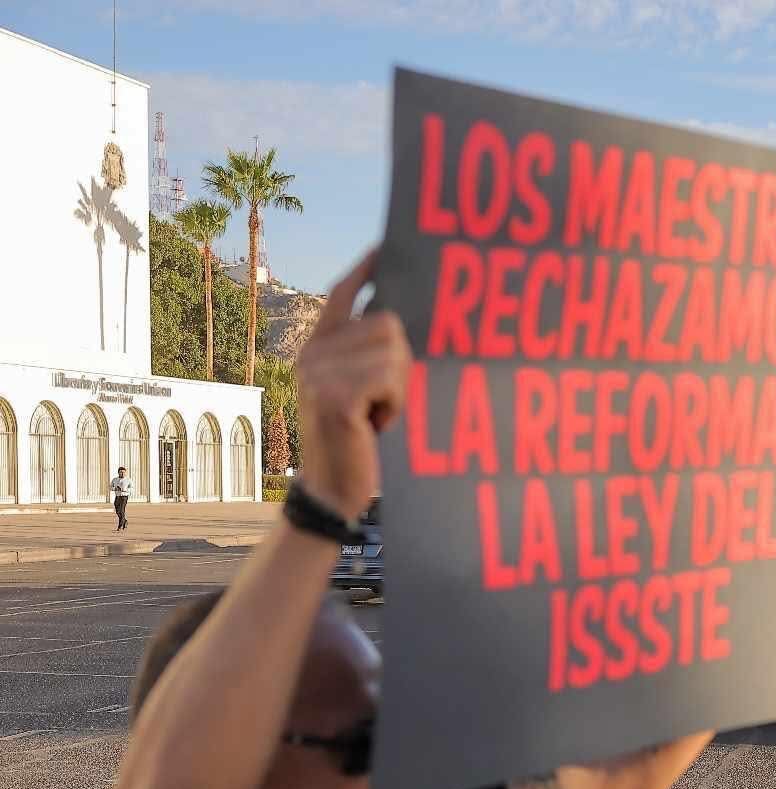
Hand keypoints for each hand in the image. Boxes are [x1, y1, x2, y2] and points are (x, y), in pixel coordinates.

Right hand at [294, 249, 410, 517]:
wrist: (334, 493)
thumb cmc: (360, 444)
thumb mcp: (363, 392)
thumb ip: (371, 355)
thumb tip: (402, 318)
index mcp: (319, 348)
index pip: (342, 295)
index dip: (365, 270)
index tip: (385, 248)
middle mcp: (313, 353)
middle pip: (388, 322)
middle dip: (402, 362)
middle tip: (386, 401)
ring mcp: (319, 372)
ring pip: (394, 348)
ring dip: (401, 387)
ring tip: (379, 415)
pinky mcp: (333, 394)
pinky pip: (390, 377)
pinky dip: (395, 404)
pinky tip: (376, 425)